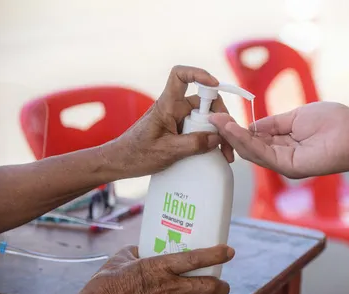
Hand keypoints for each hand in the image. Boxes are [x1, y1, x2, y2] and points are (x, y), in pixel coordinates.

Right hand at [76, 245, 234, 293]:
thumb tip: (143, 247)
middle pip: (208, 284)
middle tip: (223, 284)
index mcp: (159, 266)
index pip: (195, 258)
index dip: (216, 254)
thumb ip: (135, 251)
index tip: (229, 251)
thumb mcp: (119, 260)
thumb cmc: (104, 287)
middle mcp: (170, 286)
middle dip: (221, 284)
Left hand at [103, 65, 233, 177]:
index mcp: (166, 105)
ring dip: (217, 132)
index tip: (215, 86)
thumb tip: (217, 137)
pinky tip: (216, 153)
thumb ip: (193, 144)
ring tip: (225, 153)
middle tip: (227, 140)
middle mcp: (174, 108)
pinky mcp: (180, 130)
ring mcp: (178, 119)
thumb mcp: (167, 152)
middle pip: (204, 101)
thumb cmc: (136, 154)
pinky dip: (210, 139)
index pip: (180, 76)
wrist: (121, 163)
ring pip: (205, 118)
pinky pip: (200, 129)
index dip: (199, 74)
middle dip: (219, 118)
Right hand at [209, 102, 348, 178]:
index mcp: (283, 144)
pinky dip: (245, 141)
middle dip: (229, 133)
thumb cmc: (333, 122)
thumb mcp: (295, 117)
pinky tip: (233, 129)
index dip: (236, 129)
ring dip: (233, 136)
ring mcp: (285, 164)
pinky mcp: (289, 167)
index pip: (254, 139)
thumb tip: (250, 124)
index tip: (219, 116)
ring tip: (217, 121)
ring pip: (252, 152)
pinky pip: (262, 154)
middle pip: (249, 147)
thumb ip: (272, 123)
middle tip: (211, 119)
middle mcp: (281, 157)